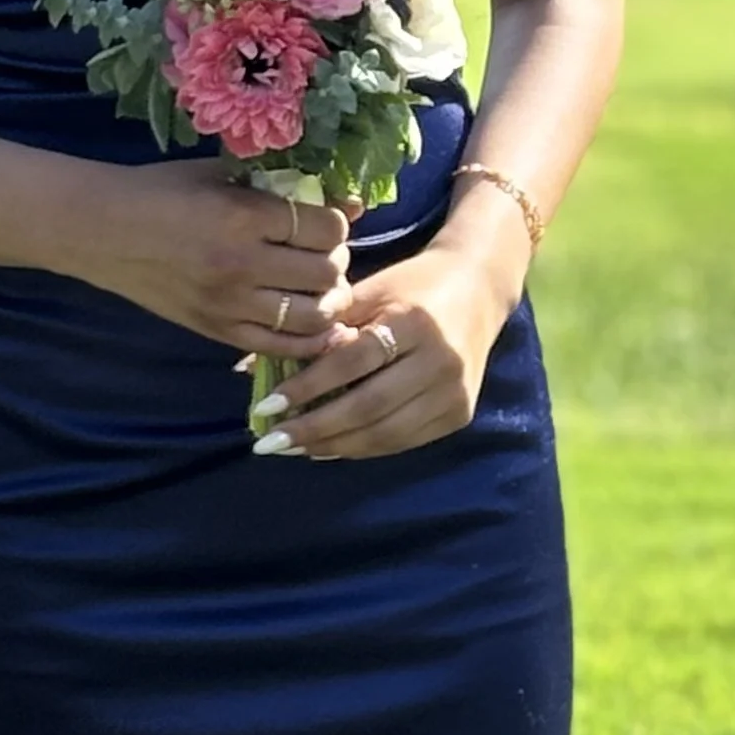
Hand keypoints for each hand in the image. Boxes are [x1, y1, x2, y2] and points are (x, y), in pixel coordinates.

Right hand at [74, 159, 358, 359]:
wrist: (100, 230)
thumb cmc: (159, 192)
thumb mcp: (221, 176)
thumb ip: (283, 188)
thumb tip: (350, 204)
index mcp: (242, 215)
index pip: (325, 229)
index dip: (336, 224)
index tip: (323, 221)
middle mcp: (240, 264)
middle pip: (326, 272)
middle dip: (334, 262)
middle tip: (320, 254)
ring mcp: (228, 304)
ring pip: (313, 315)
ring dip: (327, 301)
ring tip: (317, 288)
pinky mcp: (216, 331)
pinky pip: (282, 346)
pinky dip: (308, 338)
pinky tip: (311, 323)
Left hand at [248, 234, 515, 459]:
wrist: (478, 289)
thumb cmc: (412, 286)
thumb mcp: (369, 292)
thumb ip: (321, 328)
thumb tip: (255, 368)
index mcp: (415, 322)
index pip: (352, 363)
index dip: (307, 387)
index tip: (267, 406)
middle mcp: (440, 361)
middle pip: (368, 407)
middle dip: (314, 428)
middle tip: (271, 441)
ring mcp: (455, 392)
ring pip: (385, 433)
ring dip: (334, 445)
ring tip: (294, 448)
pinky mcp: (461, 413)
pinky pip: (404, 441)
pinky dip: (363, 447)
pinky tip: (331, 447)